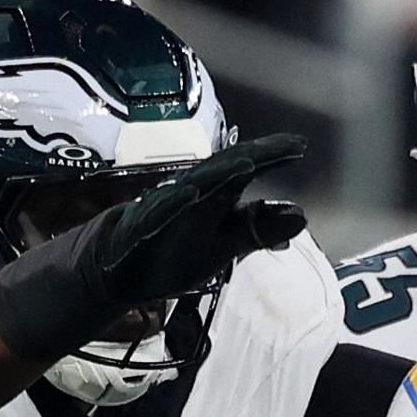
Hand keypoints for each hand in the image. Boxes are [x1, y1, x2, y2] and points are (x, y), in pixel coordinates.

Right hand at [66, 132, 307, 314]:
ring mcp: (163, 209)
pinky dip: (171, 204)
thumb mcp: (222, 245)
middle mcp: (190, 196)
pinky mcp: (138, 228)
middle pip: (223, 170)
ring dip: (218, 174)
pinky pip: (156, 215)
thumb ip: (256, 229)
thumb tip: (301, 215)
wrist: (115, 270)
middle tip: (283, 147)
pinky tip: (188, 194)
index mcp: (213, 199)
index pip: (245, 172)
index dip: (271, 157)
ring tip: (247, 163)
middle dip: (252, 157)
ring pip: (193, 186)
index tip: (301, 145)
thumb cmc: (173, 251)